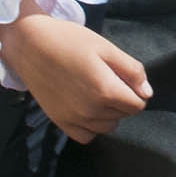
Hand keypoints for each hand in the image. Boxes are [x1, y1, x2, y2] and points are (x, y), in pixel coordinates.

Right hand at [0, 12, 151, 144]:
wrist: (29, 44)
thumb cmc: (68, 40)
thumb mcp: (105, 47)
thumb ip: (131, 71)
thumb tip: (146, 93)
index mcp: (105, 90)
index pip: (138, 104)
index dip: (135, 90)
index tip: (123, 77)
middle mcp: (91, 110)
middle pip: (123, 114)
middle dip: (121, 99)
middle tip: (105, 77)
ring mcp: (74, 119)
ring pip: (107, 126)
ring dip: (108, 113)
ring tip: (94, 90)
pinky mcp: (59, 122)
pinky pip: (86, 136)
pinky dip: (91, 126)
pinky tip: (85, 107)